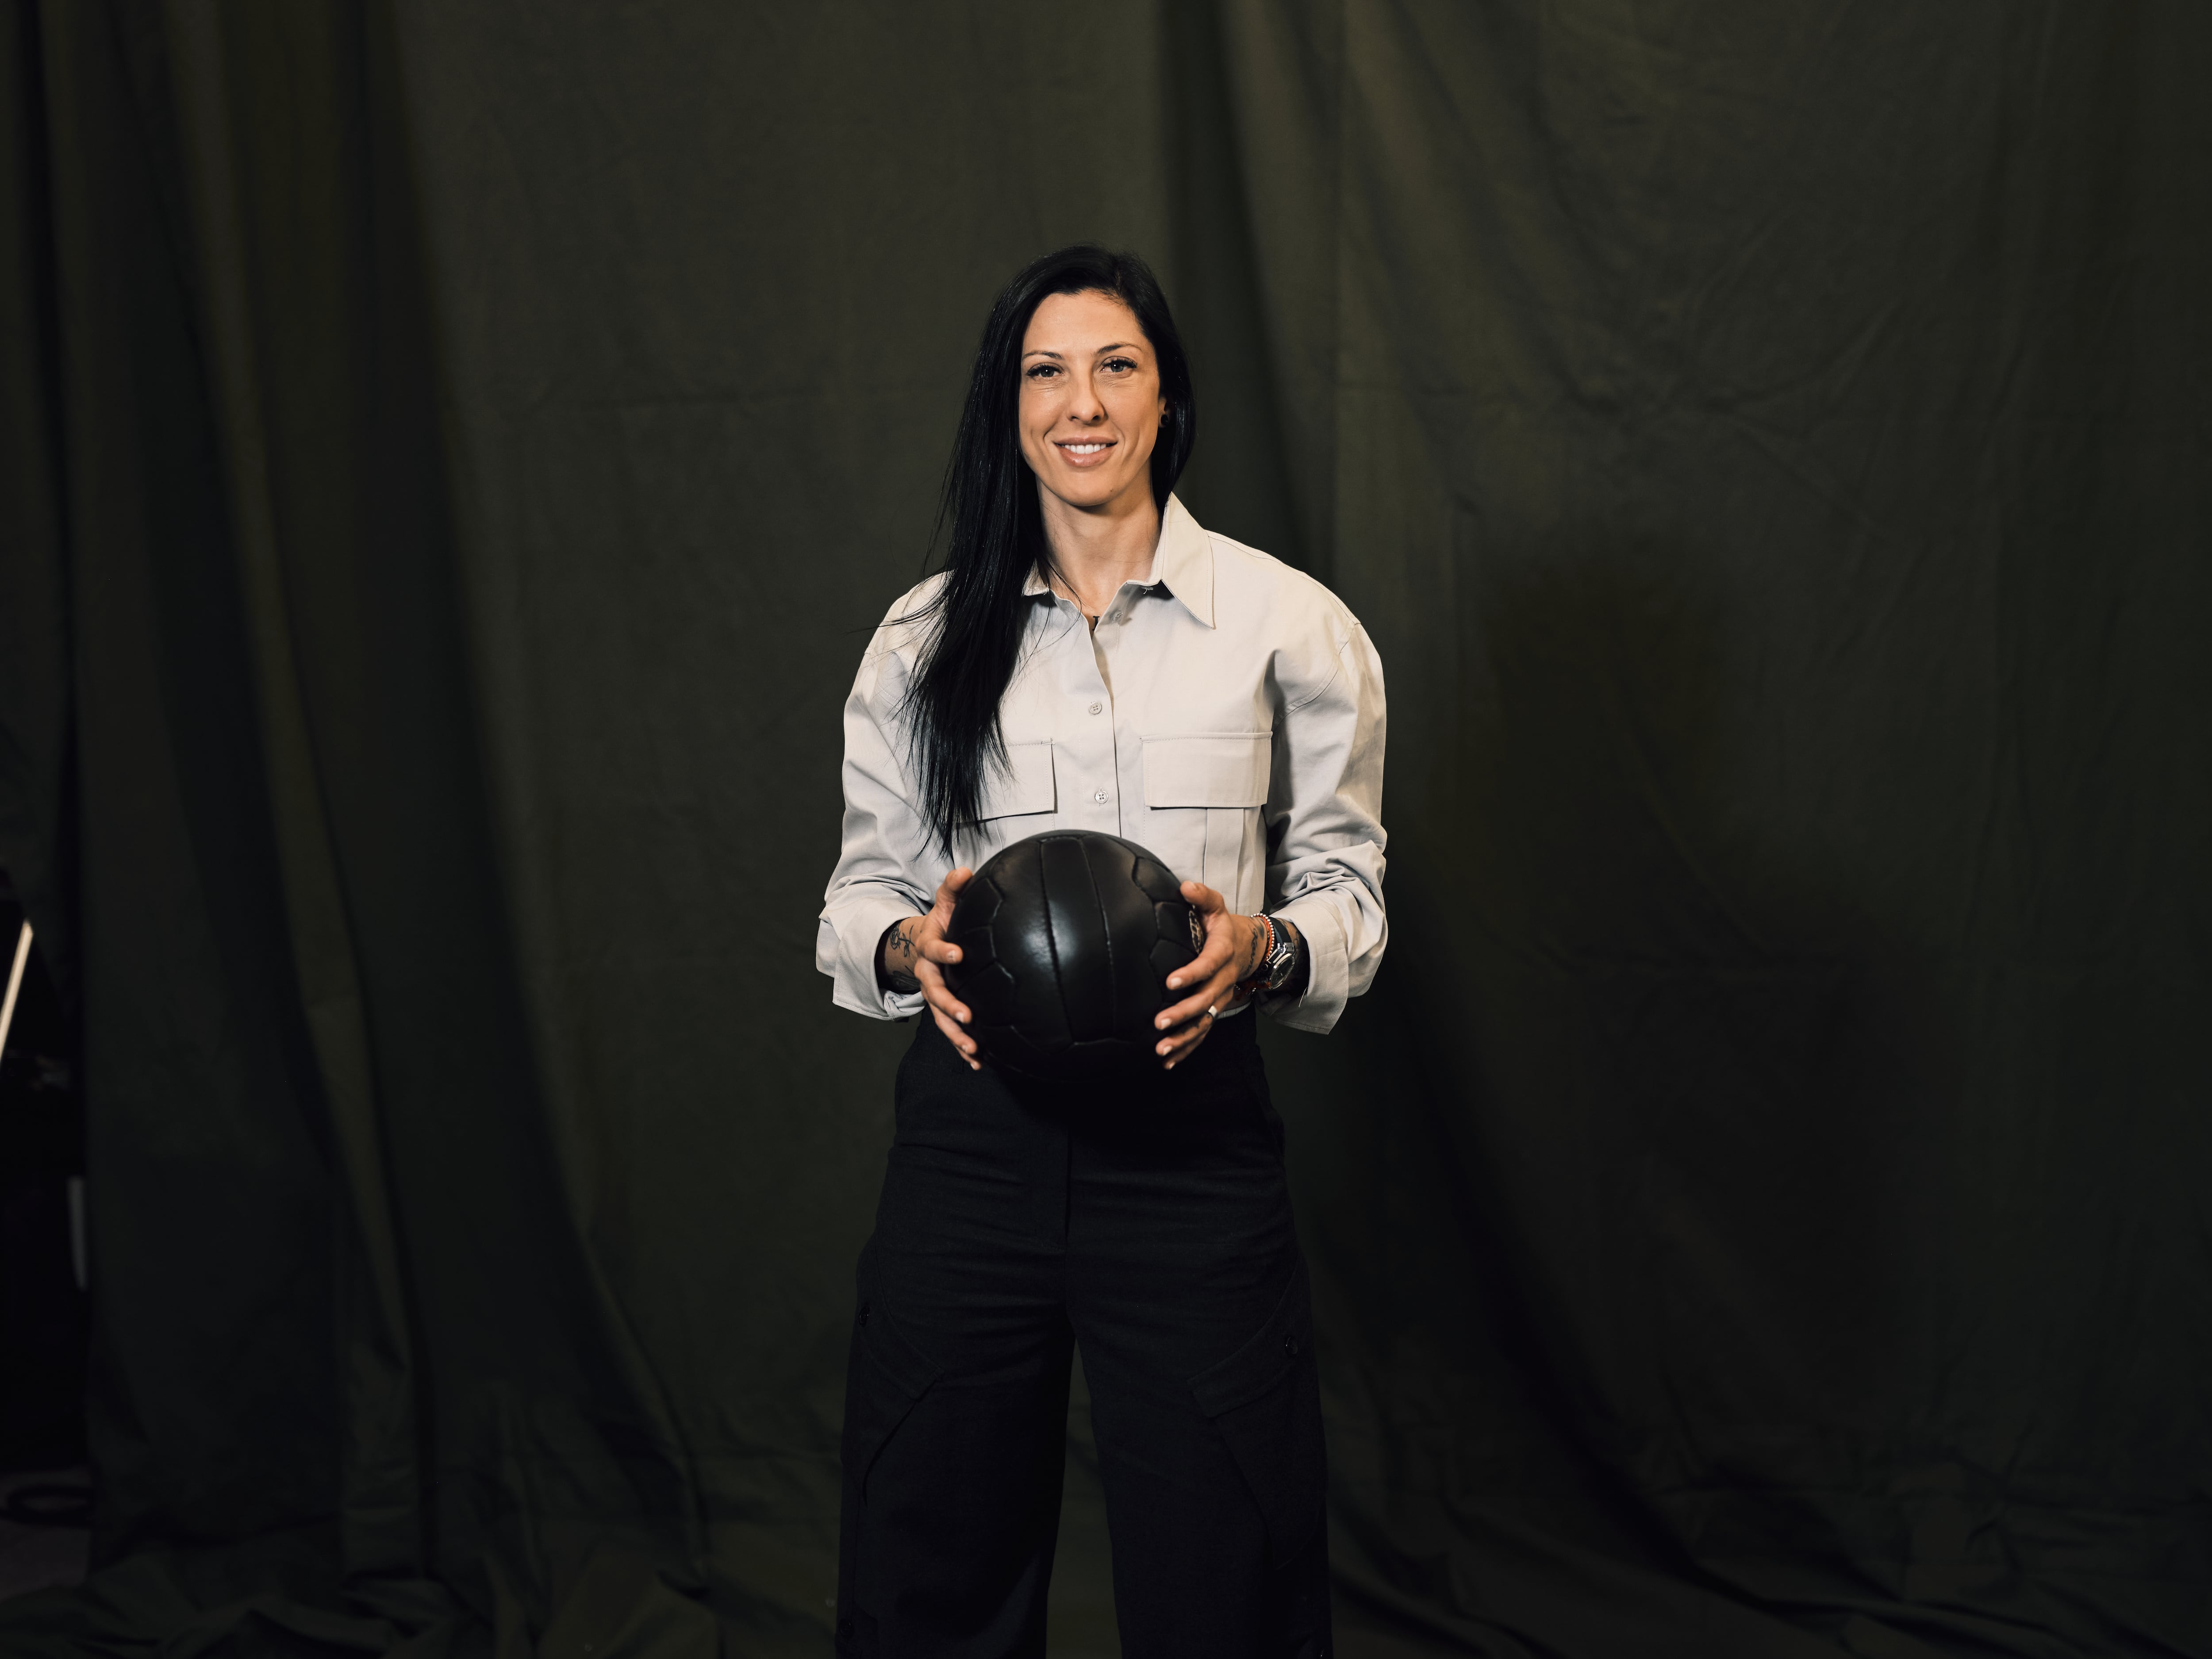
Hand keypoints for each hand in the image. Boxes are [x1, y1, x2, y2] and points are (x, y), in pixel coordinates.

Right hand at [880, 869, 981, 1070]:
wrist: (925, 944)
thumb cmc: (943, 922)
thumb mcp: (945, 902)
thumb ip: (953, 887)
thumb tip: (965, 869)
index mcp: (928, 946)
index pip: (933, 949)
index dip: (943, 951)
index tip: (959, 953)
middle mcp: (928, 974)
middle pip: (934, 993)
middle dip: (949, 1006)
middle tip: (967, 1016)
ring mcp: (934, 995)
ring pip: (941, 1019)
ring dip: (955, 1035)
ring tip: (973, 1050)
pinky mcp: (944, 1010)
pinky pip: (951, 1031)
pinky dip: (962, 1048)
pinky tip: (980, 1063)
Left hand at [1153, 880, 1267, 1068]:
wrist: (1250, 949)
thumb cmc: (1224, 927)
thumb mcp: (1216, 907)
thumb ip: (1202, 897)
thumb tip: (1185, 887)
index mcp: (1222, 953)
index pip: (1207, 965)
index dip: (1191, 974)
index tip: (1170, 982)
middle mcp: (1223, 980)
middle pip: (1204, 1001)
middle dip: (1182, 1014)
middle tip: (1159, 1022)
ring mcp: (1221, 999)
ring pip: (1204, 1023)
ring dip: (1184, 1038)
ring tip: (1162, 1048)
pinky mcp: (1215, 1012)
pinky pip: (1203, 1033)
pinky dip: (1186, 1049)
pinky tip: (1167, 1061)